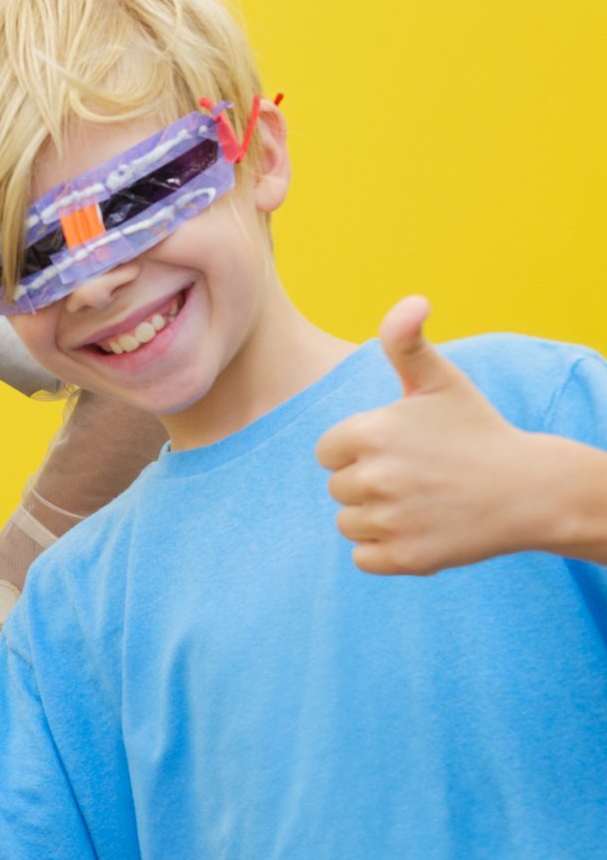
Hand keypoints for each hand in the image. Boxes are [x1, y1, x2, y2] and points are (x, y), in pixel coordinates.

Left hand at [316, 297, 536, 574]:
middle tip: (419, 476)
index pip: (328, 452)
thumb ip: (407, 342)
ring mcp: (389, 520)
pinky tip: (423, 528)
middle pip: (338, 489)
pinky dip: (387, 549)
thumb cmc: (478, 431)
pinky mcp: (404, 558)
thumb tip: (413, 301)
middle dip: (369, 483)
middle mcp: (374, 477)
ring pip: (348, 523)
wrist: (532, 489)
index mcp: (368, 432)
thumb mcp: (441, 381)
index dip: (359, 451)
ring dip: (376, 517)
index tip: (401, 449)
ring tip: (422, 501)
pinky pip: (364, 556)